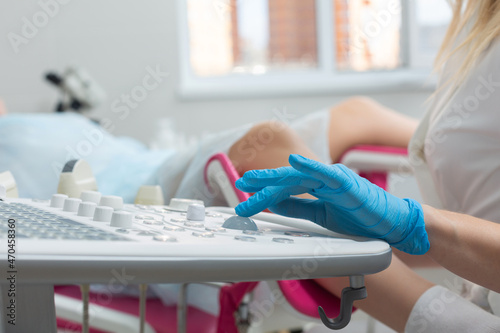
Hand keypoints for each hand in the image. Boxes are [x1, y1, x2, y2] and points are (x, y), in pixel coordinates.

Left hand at [235, 154, 428, 254]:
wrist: (390, 224)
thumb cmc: (360, 217)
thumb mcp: (320, 215)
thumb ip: (299, 207)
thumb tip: (273, 204)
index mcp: (316, 186)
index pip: (285, 186)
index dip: (264, 189)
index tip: (244, 195)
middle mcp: (322, 179)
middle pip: (286, 178)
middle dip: (262, 181)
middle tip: (240, 185)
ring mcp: (333, 178)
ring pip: (299, 175)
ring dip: (274, 177)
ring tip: (253, 180)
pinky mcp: (347, 183)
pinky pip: (325, 174)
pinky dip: (310, 166)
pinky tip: (294, 162)